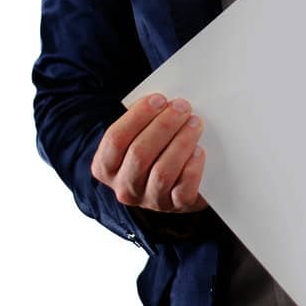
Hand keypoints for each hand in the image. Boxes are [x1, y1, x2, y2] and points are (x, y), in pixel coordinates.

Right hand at [91, 93, 207, 212]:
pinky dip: (192, 168)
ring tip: (195, 123)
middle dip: (164, 126)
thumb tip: (164, 101)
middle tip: (182, 107)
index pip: (115, 140)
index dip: (137, 116)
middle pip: (139, 154)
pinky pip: (183, 189)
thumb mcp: (140, 134)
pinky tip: (199, 151)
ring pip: (162, 172)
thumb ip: (145, 119)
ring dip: (181, 142)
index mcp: (105, 166)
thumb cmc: (155, 149)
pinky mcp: (175, 206)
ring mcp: (149, 200)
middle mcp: (124, 187)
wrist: (175, 183)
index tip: (159, 99)